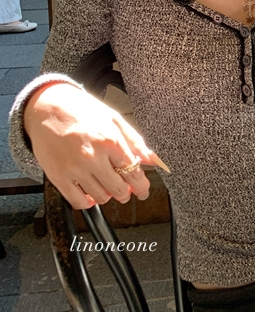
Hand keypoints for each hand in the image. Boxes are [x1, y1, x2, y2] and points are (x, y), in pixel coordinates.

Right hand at [23, 82, 166, 209]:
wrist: (46, 109)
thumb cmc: (80, 110)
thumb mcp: (113, 118)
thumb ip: (134, 141)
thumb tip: (152, 159)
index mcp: (110, 141)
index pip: (134, 173)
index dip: (142, 186)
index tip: (143, 190)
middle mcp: (93, 157)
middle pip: (119, 189)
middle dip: (126, 193)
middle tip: (127, 190)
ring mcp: (75, 169)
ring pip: (101, 197)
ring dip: (109, 196)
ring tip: (108, 186)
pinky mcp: (59, 177)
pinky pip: (78, 201)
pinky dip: (88, 202)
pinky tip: (91, 194)